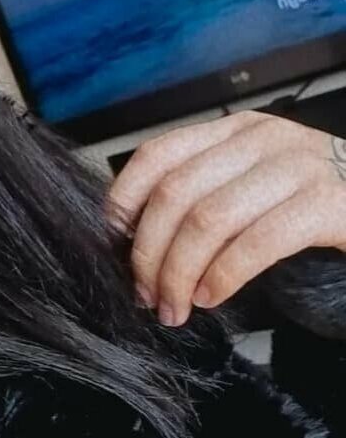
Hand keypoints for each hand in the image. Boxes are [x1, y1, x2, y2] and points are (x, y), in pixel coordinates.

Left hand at [105, 109, 345, 327]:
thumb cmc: (309, 207)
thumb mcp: (249, 186)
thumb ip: (201, 195)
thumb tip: (131, 236)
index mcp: (233, 132)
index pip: (157, 154)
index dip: (125, 198)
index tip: (112, 240)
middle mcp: (262, 139)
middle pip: (175, 193)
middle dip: (148, 252)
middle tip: (145, 293)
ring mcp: (299, 167)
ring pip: (208, 220)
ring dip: (179, 272)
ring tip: (173, 306)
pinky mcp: (330, 204)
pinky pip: (257, 242)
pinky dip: (224, 275)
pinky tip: (211, 297)